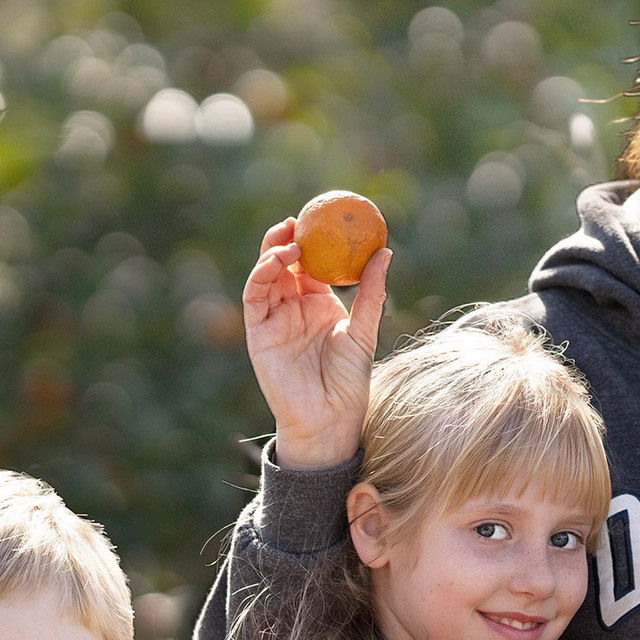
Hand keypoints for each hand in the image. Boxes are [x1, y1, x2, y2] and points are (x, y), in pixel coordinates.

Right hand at [243, 217, 389, 468]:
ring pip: (266, 276)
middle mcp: (294, 309)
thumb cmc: (349, 382)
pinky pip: (255, 298)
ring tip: (290, 241)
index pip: (311, 265)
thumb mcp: (364, 331)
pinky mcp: (258, 333)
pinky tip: (277, 262)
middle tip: (299, 221)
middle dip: (287, 239)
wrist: (329, 420)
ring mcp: (274, 320)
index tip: (322, 218)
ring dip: (273, 254)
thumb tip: (385, 251)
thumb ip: (371, 292)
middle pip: (284, 265)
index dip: (313, 241)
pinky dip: (261, 275)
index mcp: (319, 305)